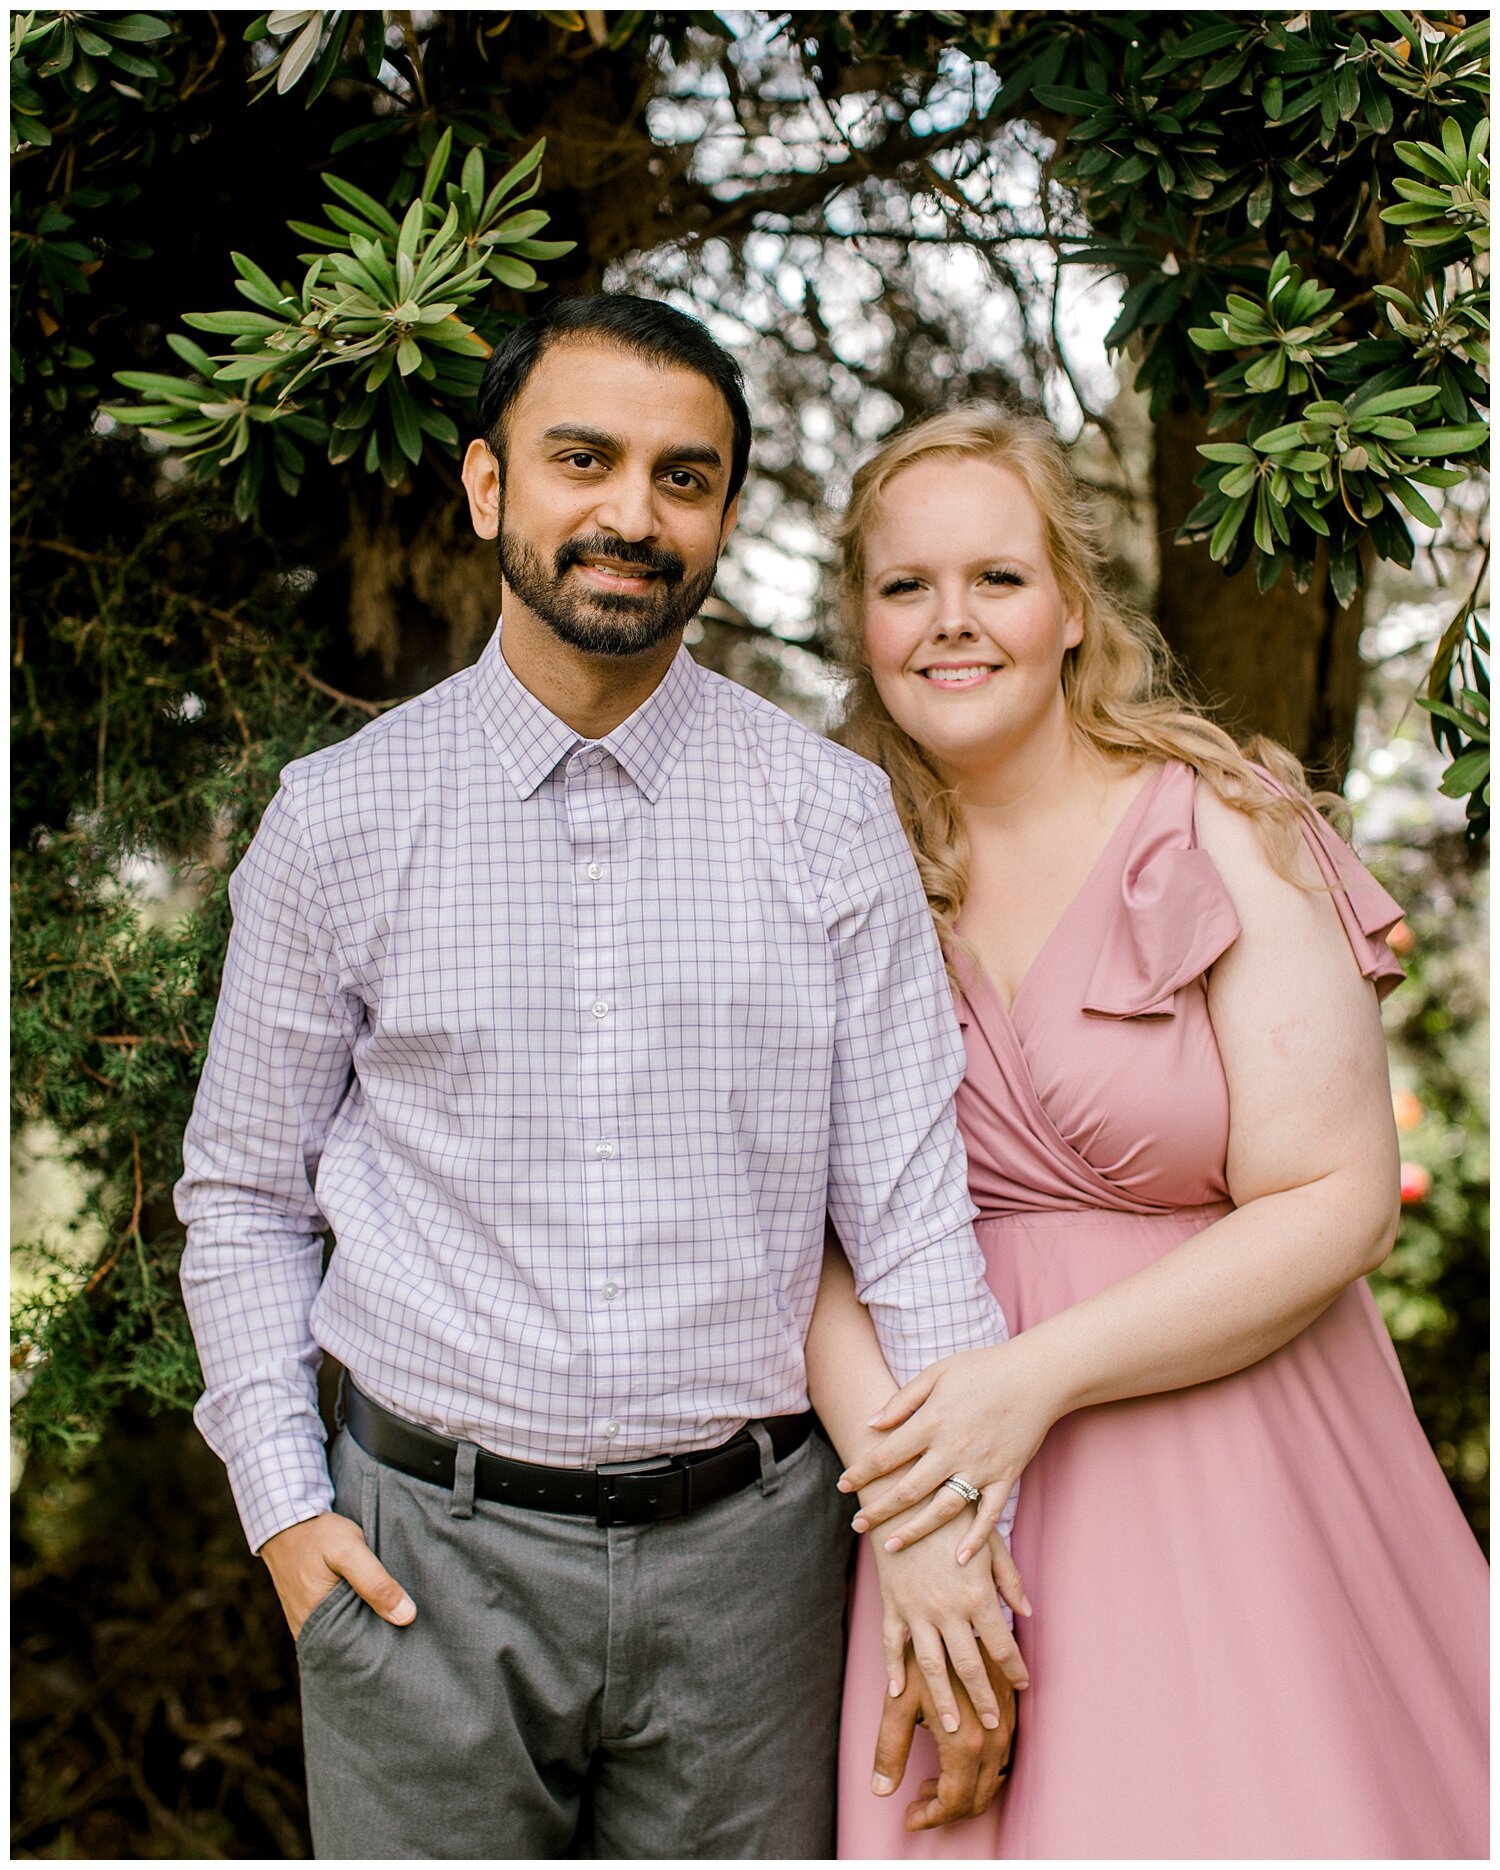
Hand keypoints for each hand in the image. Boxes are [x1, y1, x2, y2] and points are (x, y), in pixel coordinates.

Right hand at [261, 1510, 415, 1639]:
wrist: (285, 1518)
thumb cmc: (317, 1535)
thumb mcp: (349, 1552)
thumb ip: (375, 1582)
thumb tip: (407, 1617)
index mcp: (317, 1626)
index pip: (356, 1656)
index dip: (382, 1653)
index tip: (409, 1649)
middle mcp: (310, 1631)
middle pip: (352, 1647)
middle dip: (377, 1643)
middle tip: (408, 1636)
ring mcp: (308, 1621)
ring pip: (345, 1633)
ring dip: (366, 1627)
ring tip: (396, 1622)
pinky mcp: (310, 1609)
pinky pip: (336, 1621)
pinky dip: (354, 1616)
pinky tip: (374, 1607)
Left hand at [839, 1339, 1056, 1549]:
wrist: (1036, 1375)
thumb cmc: (983, 1368)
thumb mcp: (937, 1372)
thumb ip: (903, 1400)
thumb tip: (872, 1424)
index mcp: (933, 1421)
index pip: (887, 1454)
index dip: (862, 1472)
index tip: (842, 1485)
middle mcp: (954, 1449)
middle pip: (909, 1489)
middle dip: (879, 1510)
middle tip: (857, 1525)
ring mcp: (981, 1466)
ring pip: (943, 1509)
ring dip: (915, 1531)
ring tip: (891, 1546)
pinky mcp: (1006, 1477)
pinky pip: (989, 1515)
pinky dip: (976, 1539)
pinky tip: (959, 1560)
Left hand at [871, 1645, 1016, 1829]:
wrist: (956, 1617)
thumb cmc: (922, 1655)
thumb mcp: (899, 1701)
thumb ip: (889, 1749)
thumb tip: (881, 1790)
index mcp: (964, 1742)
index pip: (953, 1801)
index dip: (931, 1816)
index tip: (910, 1816)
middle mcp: (992, 1740)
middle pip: (976, 1798)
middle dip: (946, 1809)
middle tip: (918, 1802)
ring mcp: (1005, 1727)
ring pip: (991, 1782)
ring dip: (963, 1791)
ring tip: (930, 1782)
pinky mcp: (1011, 1714)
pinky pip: (1001, 1760)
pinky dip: (979, 1773)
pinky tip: (953, 1761)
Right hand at [872, 1512, 1028, 1733]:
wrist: (904, 1496)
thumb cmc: (951, 1514)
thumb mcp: (988, 1541)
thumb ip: (1008, 1579)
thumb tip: (1027, 1612)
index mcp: (976, 1594)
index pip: (1002, 1644)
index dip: (1015, 1668)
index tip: (1023, 1685)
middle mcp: (947, 1609)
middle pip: (969, 1666)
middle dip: (983, 1698)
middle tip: (993, 1726)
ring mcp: (916, 1610)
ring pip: (932, 1666)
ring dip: (943, 1700)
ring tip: (950, 1727)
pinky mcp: (892, 1605)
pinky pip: (893, 1646)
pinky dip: (895, 1671)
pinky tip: (900, 1692)